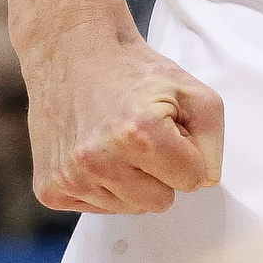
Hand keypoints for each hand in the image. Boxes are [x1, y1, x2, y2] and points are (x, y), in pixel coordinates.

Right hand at [24, 24, 224, 214]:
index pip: (192, 180)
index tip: (170, 130)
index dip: (187, 154)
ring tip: (117, 142)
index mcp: (141, 134)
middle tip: (143, 136)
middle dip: (161, 172)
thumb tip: (205, 181)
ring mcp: (71, 178)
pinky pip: (98, 208)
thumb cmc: (134, 71)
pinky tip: (95, 152)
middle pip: (161, 202)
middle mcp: (100, 161)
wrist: (74, 53)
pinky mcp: (50, 189)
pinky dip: (102, 186)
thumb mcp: (190, 89)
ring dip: (131, 181)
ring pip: (129, 208)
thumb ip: (212, 138)